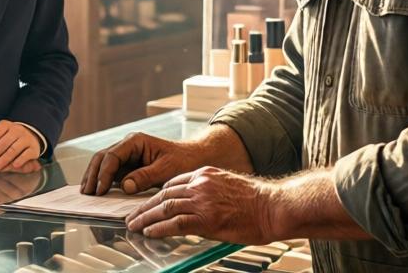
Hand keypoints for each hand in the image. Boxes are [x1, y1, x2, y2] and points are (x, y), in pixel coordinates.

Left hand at [0, 120, 41, 173]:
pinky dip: (19, 161)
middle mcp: (16, 130)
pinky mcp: (34, 148)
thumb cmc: (10, 136)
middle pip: (1, 145)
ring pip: (12, 151)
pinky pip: (25, 155)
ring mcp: (26, 138)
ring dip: (0, 162)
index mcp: (5, 125)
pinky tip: (12, 167)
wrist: (32, 135)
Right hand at [79, 132, 205, 195]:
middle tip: (87, 192)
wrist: (193, 158)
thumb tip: (124, 186)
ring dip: (94, 177)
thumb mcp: (166, 170)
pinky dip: (102, 181)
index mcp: (136, 141)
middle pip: (102, 157)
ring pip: (102, 164)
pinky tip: (96, 191)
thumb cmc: (182, 160)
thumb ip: (145, 176)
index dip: (104, 173)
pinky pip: (111, 172)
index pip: (112, 155)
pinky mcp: (128, 166)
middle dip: (93, 174)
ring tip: (86, 193)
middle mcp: (127, 146)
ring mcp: (126, 155)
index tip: (101, 189)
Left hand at [125, 166, 279, 243]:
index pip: (172, 183)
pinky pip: (174, 223)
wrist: (274, 206)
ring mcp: (201, 200)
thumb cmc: (258, 201)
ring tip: (135, 226)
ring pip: (165, 207)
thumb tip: (198, 206)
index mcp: (205, 174)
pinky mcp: (205, 219)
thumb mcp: (229, 186)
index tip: (149, 203)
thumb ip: (209, 192)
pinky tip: (150, 233)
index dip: (157, 195)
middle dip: (145, 206)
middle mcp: (200, 184)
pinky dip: (159, 228)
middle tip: (133, 215)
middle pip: (164, 194)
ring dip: (146, 218)